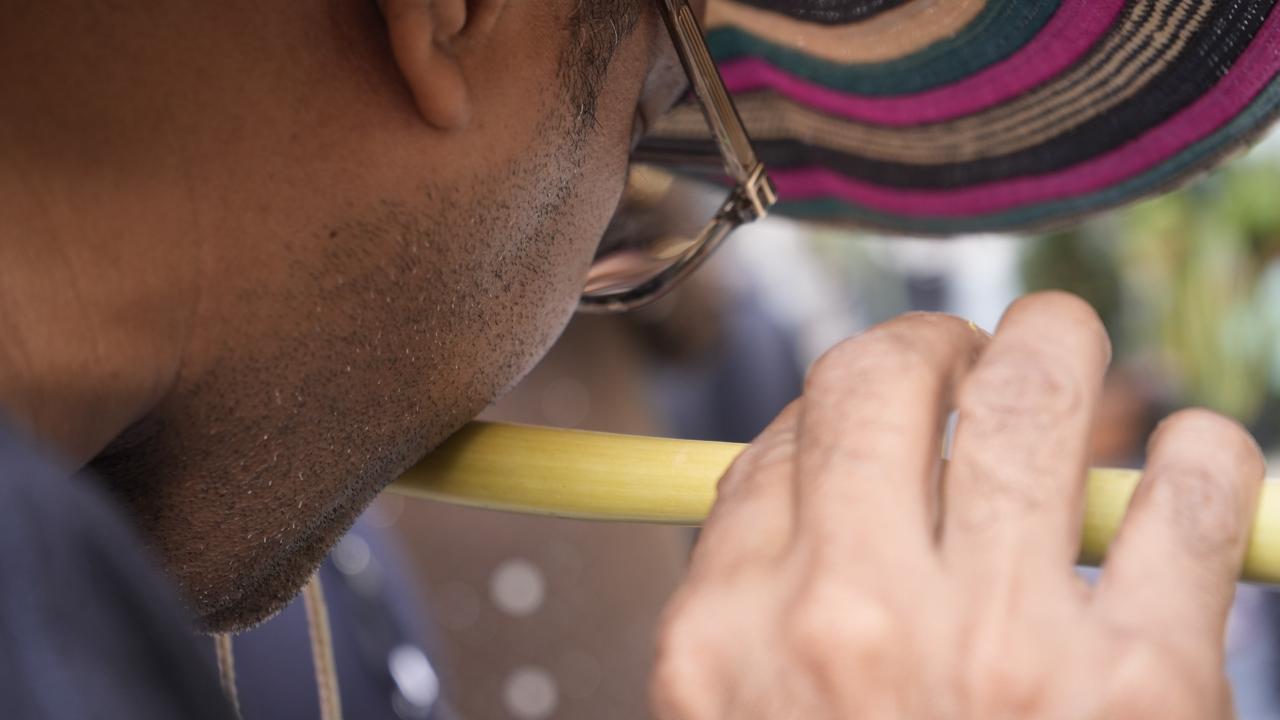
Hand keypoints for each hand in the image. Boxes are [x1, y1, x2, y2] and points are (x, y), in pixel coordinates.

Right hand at [651, 292, 1263, 718]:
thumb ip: (757, 613)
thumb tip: (811, 473)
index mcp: (724, 645)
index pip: (781, 445)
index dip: (842, 401)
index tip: (890, 400)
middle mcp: (843, 623)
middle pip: (879, 382)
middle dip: (934, 339)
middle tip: (973, 348)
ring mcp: (993, 647)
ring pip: (1028, 391)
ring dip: (1057, 343)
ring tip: (1067, 342)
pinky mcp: (1144, 688)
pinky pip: (1182, 494)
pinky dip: (1200, 455)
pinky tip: (1191, 459)